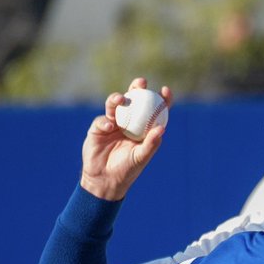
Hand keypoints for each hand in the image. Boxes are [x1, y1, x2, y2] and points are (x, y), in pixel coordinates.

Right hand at [79, 76, 172, 201]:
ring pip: (115, 105)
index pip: (153, 110)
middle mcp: (128, 122)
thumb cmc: (127, 170)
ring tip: (121, 99)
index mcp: (142, 128)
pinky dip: (105, 122)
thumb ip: (151, 143)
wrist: (105, 180)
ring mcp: (112, 123)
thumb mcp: (141, 157)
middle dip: (137, 88)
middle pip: (133, 100)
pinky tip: (109, 127)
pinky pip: (101, 121)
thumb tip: (162, 128)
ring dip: (117, 99)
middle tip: (141, 83)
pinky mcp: (97, 128)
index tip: (165, 91)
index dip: (160, 99)